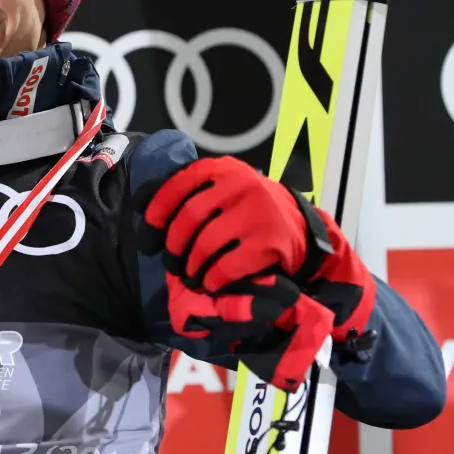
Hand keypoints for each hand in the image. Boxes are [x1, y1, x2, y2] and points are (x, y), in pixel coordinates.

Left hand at [135, 156, 375, 390]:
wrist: (303, 233)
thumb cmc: (253, 215)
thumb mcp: (229, 193)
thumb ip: (199, 196)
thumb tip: (153, 222)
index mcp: (224, 170)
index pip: (179, 184)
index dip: (158, 211)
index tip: (150, 234)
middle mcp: (241, 184)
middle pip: (188, 219)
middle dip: (175, 246)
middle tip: (174, 263)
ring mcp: (257, 212)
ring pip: (205, 245)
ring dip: (192, 266)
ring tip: (192, 275)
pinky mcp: (268, 241)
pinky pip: (226, 266)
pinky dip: (213, 279)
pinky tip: (212, 283)